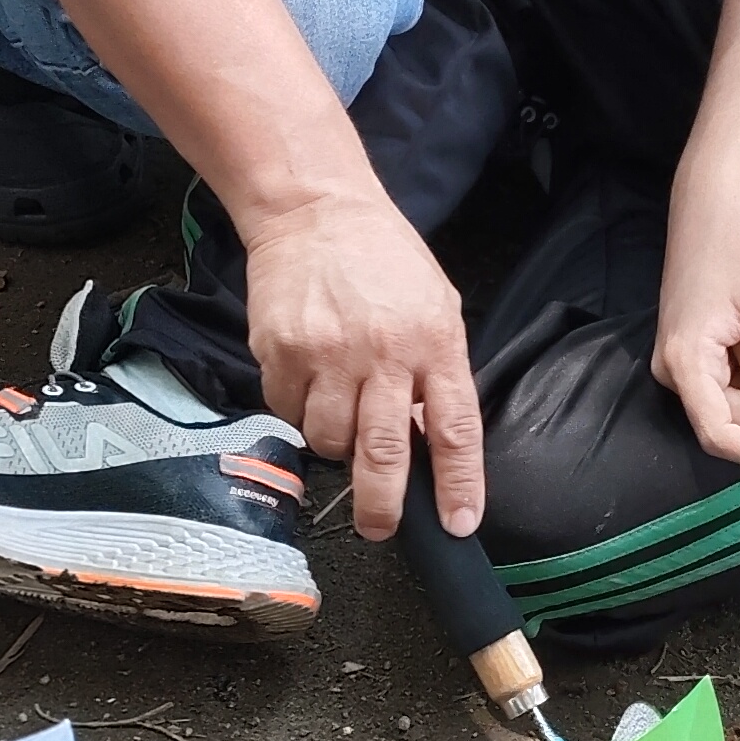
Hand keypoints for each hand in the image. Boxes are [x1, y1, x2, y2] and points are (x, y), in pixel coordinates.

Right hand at [242, 181, 479, 540]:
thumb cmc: (384, 261)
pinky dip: (299, 413)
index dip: (459, 485)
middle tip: (380, 529)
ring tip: (340, 411)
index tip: (458, 525)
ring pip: (329, 441)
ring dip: (335, 446)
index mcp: (435, 343)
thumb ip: (436, 374)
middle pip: (385, 453)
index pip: (454, 430)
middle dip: (383, 506)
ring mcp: (328, 354)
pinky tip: (308, 380)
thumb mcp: (436, 308)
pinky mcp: (281, 352)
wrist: (316, 211)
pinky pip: (289, 413)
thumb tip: (428, 443)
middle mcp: (383, 353)